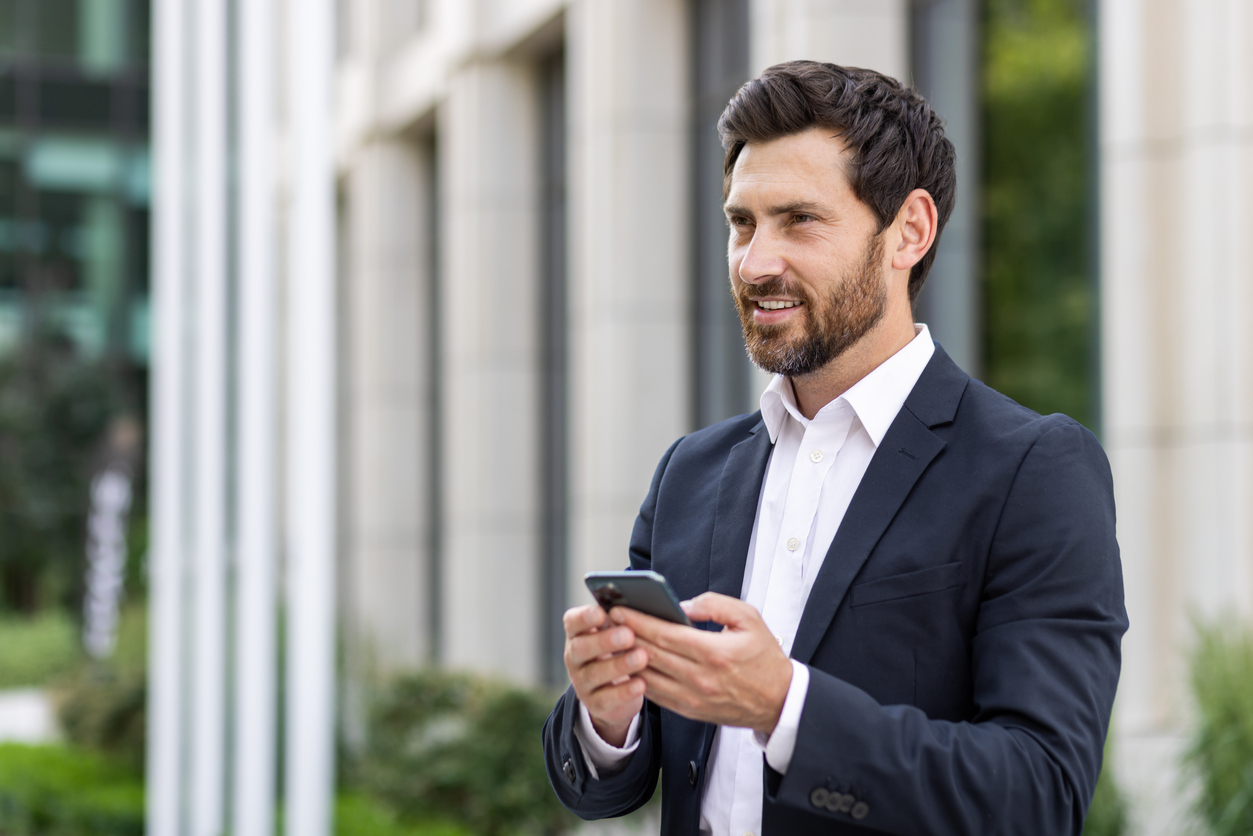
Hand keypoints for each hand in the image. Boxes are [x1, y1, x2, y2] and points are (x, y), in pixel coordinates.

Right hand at [562, 604, 647, 745]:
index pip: (572, 622)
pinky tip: (641, 683)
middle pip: (581, 648)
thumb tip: (642, 607)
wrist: (614, 691)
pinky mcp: (594, 704)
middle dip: (604, 641)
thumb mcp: (615, 633)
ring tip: (641, 657)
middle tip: (628, 635)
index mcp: (578, 634)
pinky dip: (624, 691)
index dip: (584, 617)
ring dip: (619, 665)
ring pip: (594, 674)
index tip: (602, 612)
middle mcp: (575, 657)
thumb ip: (621, 620)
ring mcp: (582, 682)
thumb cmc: (618, 651)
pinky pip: (607, 699)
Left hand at [611, 592, 792, 735]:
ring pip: (648, 676)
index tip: (619, 609)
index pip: (665, 634)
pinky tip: (627, 665)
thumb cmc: (764, 658)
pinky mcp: (689, 710)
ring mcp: (692, 697)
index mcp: (713, 652)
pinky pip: (655, 694)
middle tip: (605, 620)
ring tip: (611, 641)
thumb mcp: (749, 619)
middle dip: (625, 635)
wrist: (779, 702)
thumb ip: (715, 604)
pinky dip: (638, 679)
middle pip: (651, 654)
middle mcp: (699, 677)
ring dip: (625, 658)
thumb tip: (683, 604)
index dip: (638, 621)